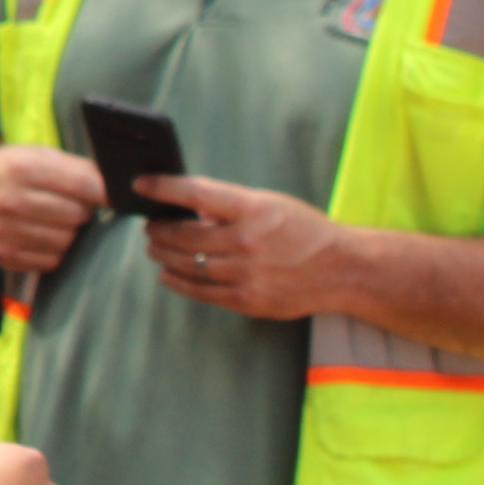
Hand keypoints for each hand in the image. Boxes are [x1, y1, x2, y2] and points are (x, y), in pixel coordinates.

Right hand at [0, 141, 103, 272]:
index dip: (104, 191)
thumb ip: (74, 168)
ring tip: (53, 220)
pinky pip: (52, 260)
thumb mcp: (32, 155)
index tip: (110, 193)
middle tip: (70, 204)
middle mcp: (9, 201)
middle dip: (82, 210)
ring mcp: (5, 232)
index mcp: (19, 167)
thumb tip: (117, 187)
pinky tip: (40, 235)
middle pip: (79, 215)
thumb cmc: (3, 170)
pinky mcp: (4, 256)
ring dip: (69, 232)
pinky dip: (53, 250)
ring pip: (68, 240)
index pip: (84, 184)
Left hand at [142, 173, 358, 320]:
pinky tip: (167, 274)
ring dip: (163, 254)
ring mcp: (247, 274)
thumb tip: (187, 209)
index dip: (162, 188)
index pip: (195, 194)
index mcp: (253, 209)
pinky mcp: (249, 300)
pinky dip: (179, 282)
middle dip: (158, 229)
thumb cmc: (303, 230)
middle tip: (149, 226)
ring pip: (187, 263)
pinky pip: (202, 292)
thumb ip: (228, 205)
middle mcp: (248, 241)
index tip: (140, 184)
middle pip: (184, 234)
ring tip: (155, 248)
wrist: (343, 270)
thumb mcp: (269, 203)